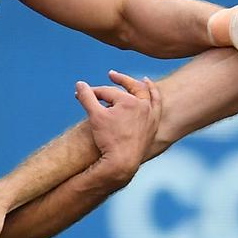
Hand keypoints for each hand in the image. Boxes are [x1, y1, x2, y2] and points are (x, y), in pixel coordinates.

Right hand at [76, 70, 160, 185]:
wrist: (122, 162)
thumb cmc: (108, 139)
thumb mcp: (95, 116)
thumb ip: (87, 97)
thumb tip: (79, 83)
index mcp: (129, 101)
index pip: (108, 92)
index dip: (93, 93)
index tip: (82, 95)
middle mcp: (143, 105)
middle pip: (131, 88)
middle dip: (120, 80)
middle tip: (111, 75)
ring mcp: (151, 116)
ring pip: (149, 95)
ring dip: (144, 86)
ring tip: (142, 80)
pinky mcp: (154, 125)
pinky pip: (157, 108)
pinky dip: (155, 99)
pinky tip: (152, 97)